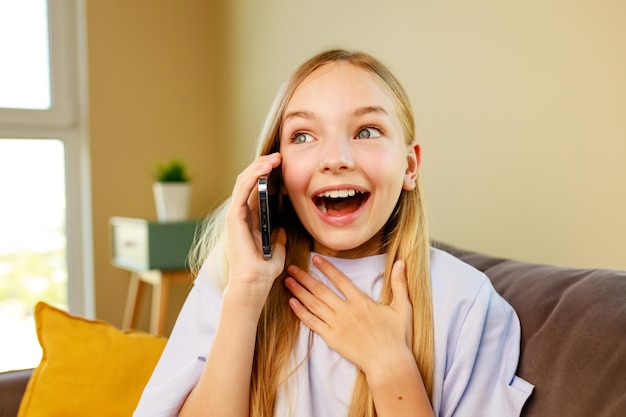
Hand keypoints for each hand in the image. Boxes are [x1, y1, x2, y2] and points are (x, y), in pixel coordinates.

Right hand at [225, 152, 285, 307]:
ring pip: (244, 181)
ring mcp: (236, 214)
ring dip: (259, 166)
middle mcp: (242, 214)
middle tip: (279, 156)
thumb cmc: (264, 270)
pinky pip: (242, 189)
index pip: (257, 189)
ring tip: (275, 157)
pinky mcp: (234, 216)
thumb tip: (283, 230)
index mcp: (251, 219)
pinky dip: (254, 176)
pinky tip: (265, 168)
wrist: (254, 283)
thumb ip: (278, 238)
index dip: (268, 175)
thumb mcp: (277, 250)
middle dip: (264, 165)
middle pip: (249, 181)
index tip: (283, 165)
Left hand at [285, 256, 413, 375]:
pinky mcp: (332, 338)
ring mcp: (337, 324)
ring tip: (288, 281)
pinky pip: (313, 323)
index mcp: (361, 301)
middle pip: (321, 290)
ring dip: (299, 292)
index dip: (326, 268)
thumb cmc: (397, 338)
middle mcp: (346, 310)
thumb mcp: (403, 308)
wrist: (389, 364)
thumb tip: (401, 262)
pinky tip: (292, 303)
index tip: (315, 258)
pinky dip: (301, 312)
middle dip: (305, 278)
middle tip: (291, 268)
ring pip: (314, 304)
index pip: (340, 279)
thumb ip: (400, 284)